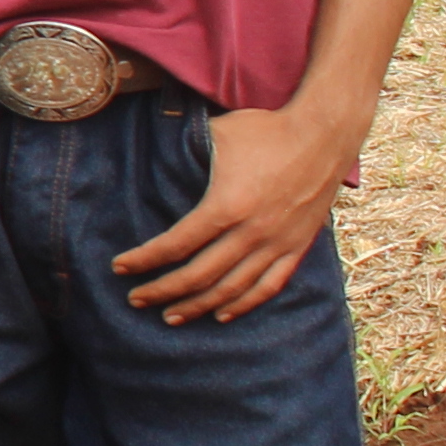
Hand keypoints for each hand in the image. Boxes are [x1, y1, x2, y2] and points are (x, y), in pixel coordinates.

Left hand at [113, 101, 354, 321]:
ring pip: (232, 289)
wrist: (325, 133)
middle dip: (162, 291)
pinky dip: (244, 304)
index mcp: (226, 206)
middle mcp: (252, 231)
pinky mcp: (298, 246)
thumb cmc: (266, 129)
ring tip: (170, 316)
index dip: (144, 260)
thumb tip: (149, 150)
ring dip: (198, 306)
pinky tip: (222, 315)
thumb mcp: (217, 134)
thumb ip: (184, 149)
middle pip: (198, 275)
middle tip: (136, 299)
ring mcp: (278, 243)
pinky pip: (269, 286)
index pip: (175, 244)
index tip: (120, 267)